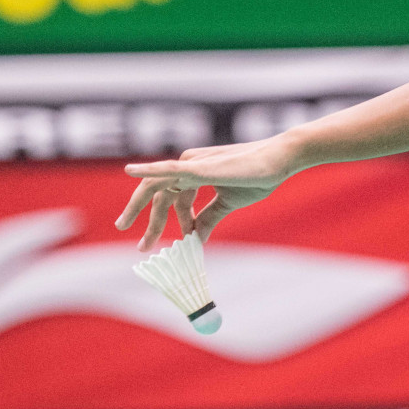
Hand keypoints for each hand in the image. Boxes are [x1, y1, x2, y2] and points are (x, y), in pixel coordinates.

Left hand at [115, 135, 299, 250]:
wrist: (279, 160)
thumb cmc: (258, 176)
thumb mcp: (228, 202)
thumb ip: (209, 217)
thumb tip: (195, 238)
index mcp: (195, 172)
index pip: (174, 200)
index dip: (174, 223)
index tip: (182, 243)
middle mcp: (188, 165)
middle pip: (159, 196)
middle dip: (150, 222)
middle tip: (142, 248)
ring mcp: (191, 163)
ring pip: (157, 188)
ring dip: (141, 210)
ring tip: (136, 237)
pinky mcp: (199, 166)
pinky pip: (168, 169)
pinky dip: (148, 170)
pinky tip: (130, 171)